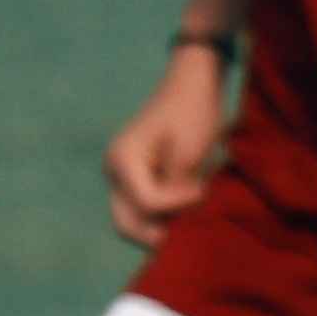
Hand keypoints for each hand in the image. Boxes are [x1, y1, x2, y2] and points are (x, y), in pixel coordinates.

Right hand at [103, 59, 231, 247]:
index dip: (179, 204)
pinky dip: (162, 212)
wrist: (192, 84)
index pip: (147, 204)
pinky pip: (142, 205)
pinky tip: (185, 205)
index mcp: (124, 160)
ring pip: (133, 218)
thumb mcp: (189, 153)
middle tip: (190, 225)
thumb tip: (168, 222)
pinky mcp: (135, 175)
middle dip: (159, 231)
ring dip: (160, 223)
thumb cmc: (193, 112)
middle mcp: (114, 170)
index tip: (202, 187)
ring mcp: (121, 174)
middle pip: (127, 223)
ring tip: (188, 213)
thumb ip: (175, 190)